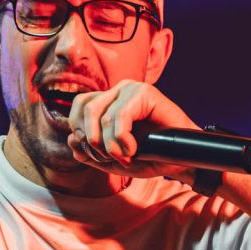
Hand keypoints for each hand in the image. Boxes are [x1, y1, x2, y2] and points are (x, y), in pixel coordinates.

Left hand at [64, 79, 197, 179]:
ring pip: (101, 116)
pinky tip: (133, 149)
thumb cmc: (148, 156)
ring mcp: (131, 89)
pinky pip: (119, 117)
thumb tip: (71, 139)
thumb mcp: (110, 159)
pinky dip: (122, 139)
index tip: (100, 155)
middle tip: (110, 157)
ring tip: (125, 155)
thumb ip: (88, 151)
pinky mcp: (145, 92)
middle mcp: (117, 91)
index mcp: (107, 102)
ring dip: (109, 144)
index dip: (81, 134)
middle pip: (84, 109)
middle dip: (92, 141)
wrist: (178, 160)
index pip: (78, 109)